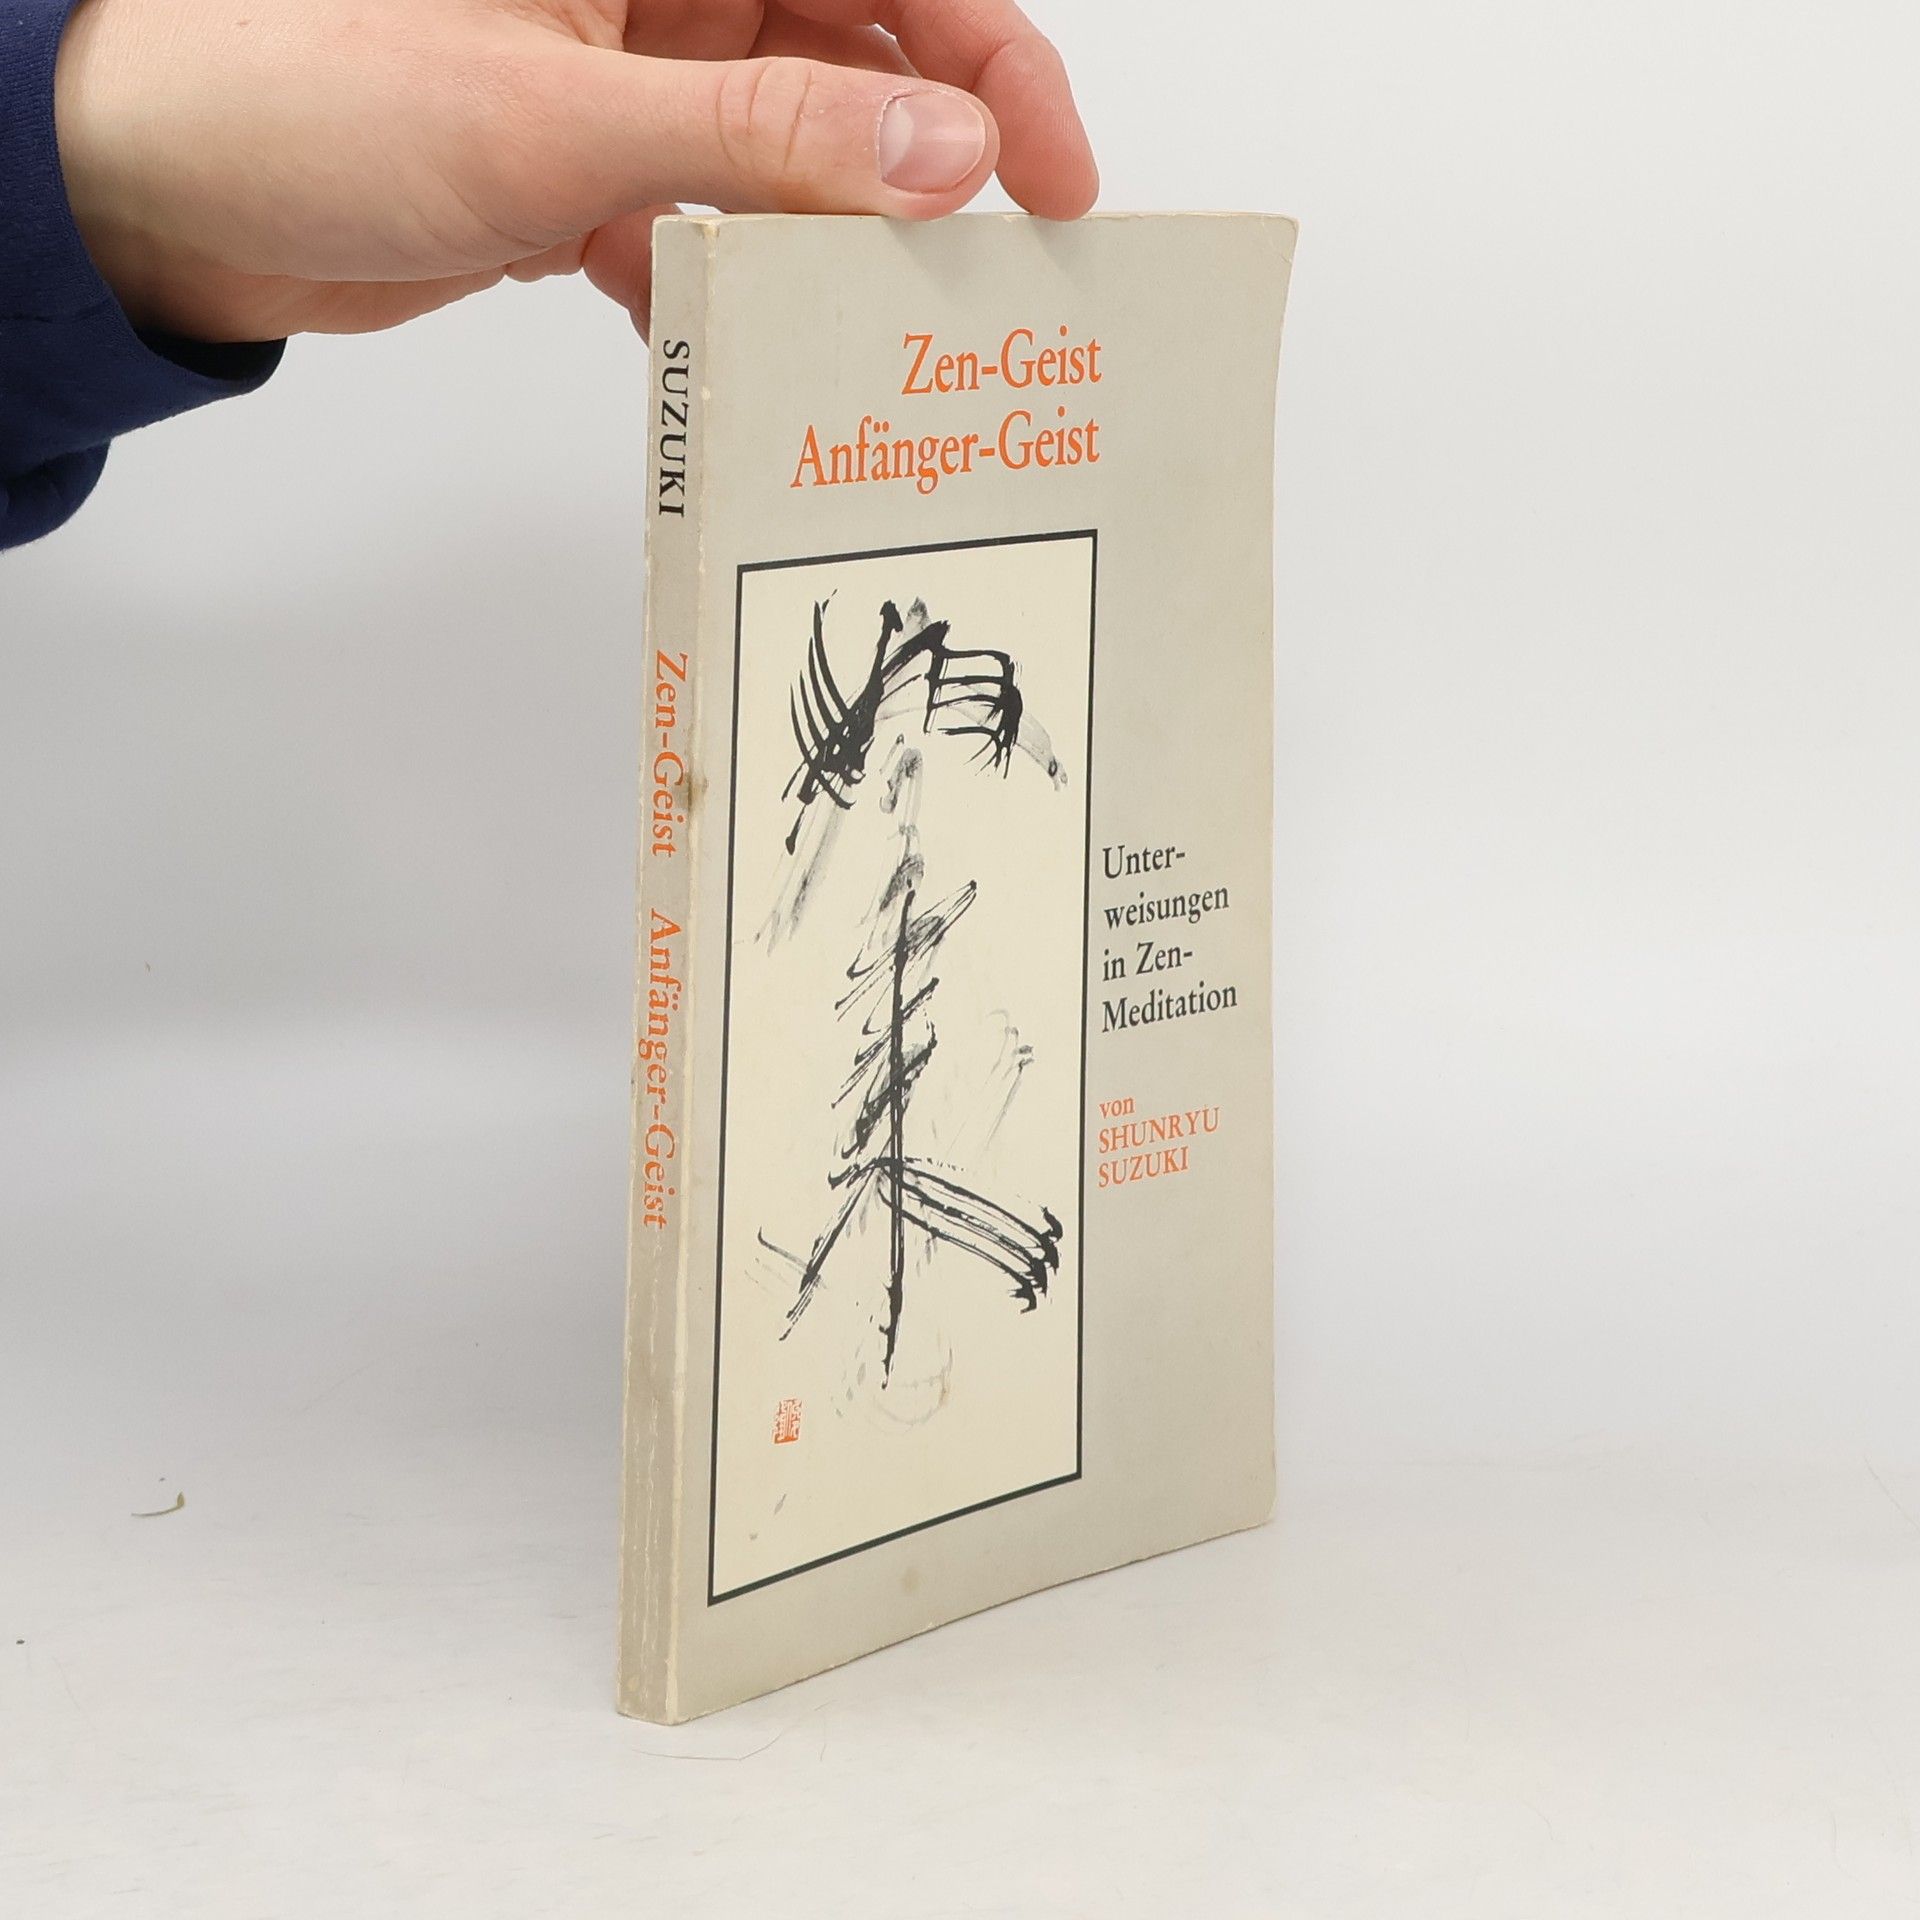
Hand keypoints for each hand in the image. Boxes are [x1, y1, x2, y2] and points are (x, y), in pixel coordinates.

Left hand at [52, 0, 1097, 342]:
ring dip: (828, 251)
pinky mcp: (586, 177)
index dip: (994, 60)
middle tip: (977, 287)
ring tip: (873, 341)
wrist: (163, 184)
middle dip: (925, 173)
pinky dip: (725, 295)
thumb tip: (946, 150)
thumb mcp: (567, 116)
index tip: (1050, 174)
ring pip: (788, 164)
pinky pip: (703, 233)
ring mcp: (628, 87)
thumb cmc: (311, 83)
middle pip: (859, 67)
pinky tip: (739, 353)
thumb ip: (771, 137)